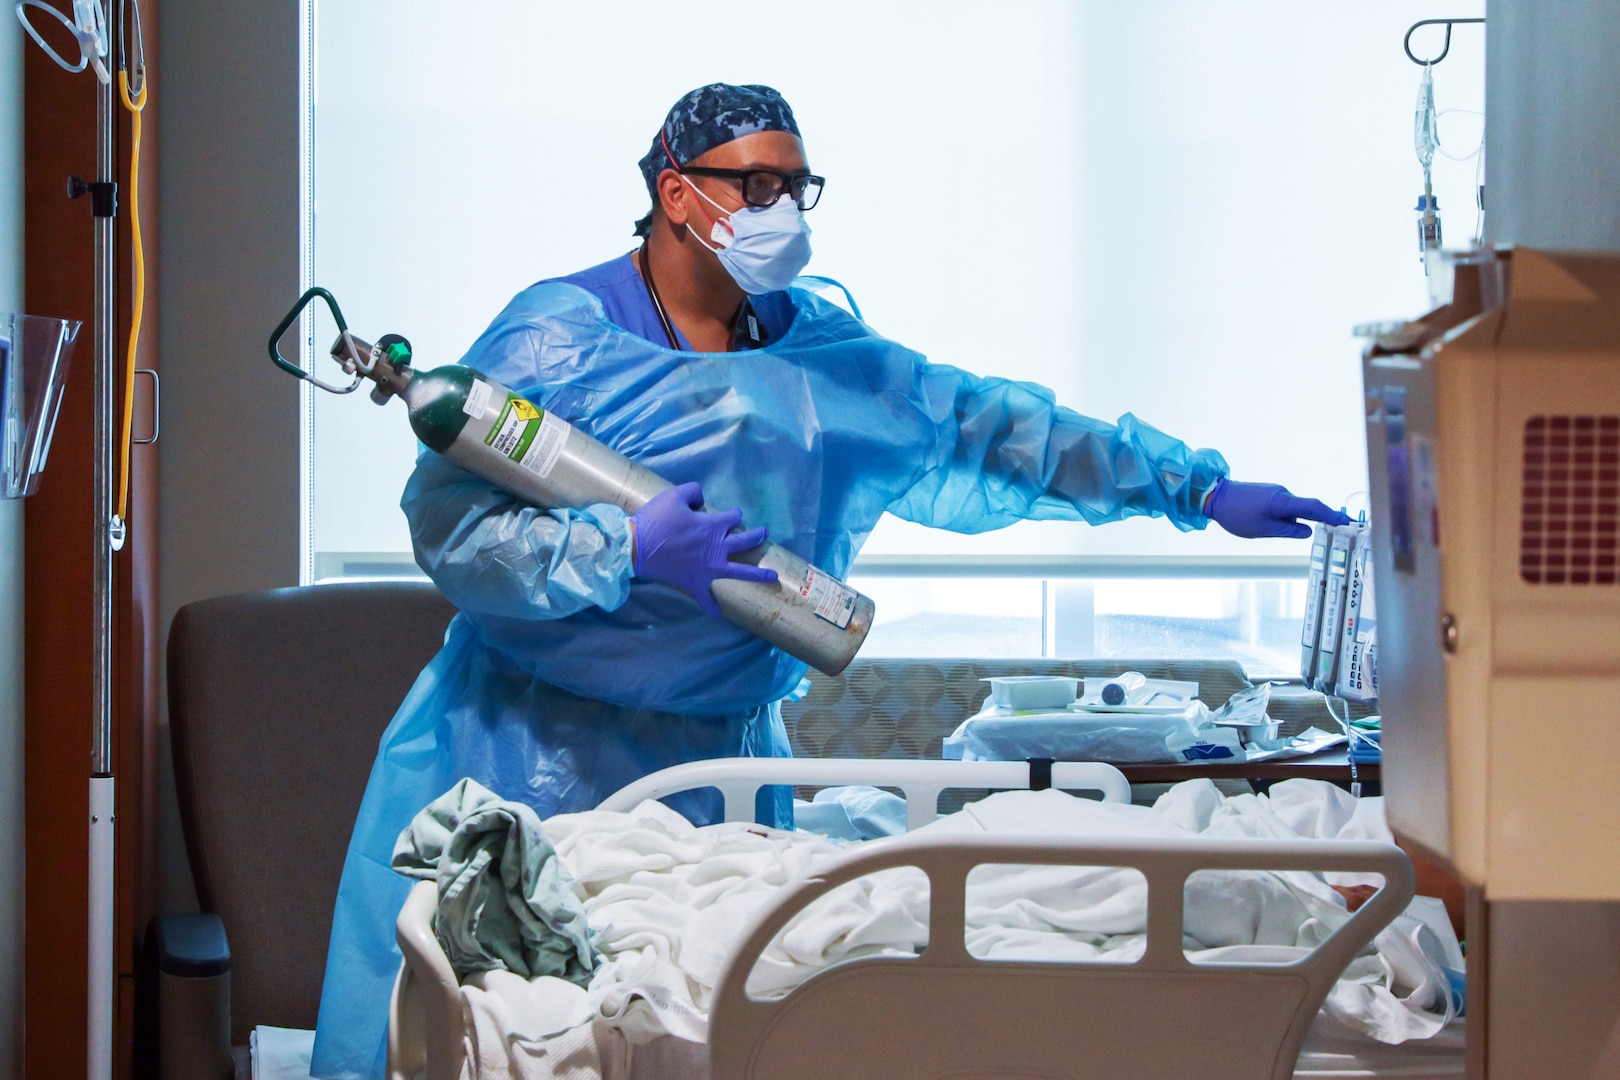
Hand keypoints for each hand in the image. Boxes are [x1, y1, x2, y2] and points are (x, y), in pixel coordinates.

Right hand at [630, 482, 778, 615]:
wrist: (637, 546)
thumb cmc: (656, 519)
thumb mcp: (674, 495)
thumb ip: (693, 491)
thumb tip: (703, 498)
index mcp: (713, 526)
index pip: (733, 518)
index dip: (733, 514)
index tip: (731, 515)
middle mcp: (717, 547)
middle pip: (744, 541)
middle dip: (756, 536)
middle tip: (764, 534)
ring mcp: (709, 568)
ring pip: (740, 572)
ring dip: (758, 574)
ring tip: (773, 576)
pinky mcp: (695, 582)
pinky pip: (705, 598)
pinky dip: (711, 607)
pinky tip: (717, 614)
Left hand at [1204, 478, 1351, 538]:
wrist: (1215, 496)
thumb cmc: (1235, 514)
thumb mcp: (1262, 530)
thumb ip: (1287, 531)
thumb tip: (1308, 531)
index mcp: (1282, 501)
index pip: (1314, 507)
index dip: (1331, 515)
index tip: (1346, 521)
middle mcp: (1282, 493)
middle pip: (1306, 508)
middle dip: (1320, 519)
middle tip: (1336, 529)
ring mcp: (1276, 492)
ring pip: (1293, 509)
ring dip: (1295, 521)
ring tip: (1278, 531)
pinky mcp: (1269, 493)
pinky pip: (1284, 507)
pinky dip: (1287, 517)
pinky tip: (1274, 525)